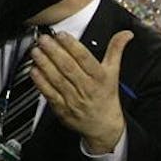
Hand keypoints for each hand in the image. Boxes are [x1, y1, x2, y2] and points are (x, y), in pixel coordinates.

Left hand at [29, 30, 133, 153]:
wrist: (104, 127)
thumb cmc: (107, 96)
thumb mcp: (114, 72)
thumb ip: (116, 50)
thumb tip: (126, 34)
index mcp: (100, 77)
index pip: (85, 59)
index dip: (72, 46)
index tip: (61, 35)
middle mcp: (87, 88)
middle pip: (68, 67)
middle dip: (54, 51)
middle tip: (43, 39)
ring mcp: (73, 99)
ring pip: (57, 79)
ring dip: (45, 64)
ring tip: (36, 51)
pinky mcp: (62, 108)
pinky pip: (50, 93)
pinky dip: (41, 82)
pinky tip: (34, 70)